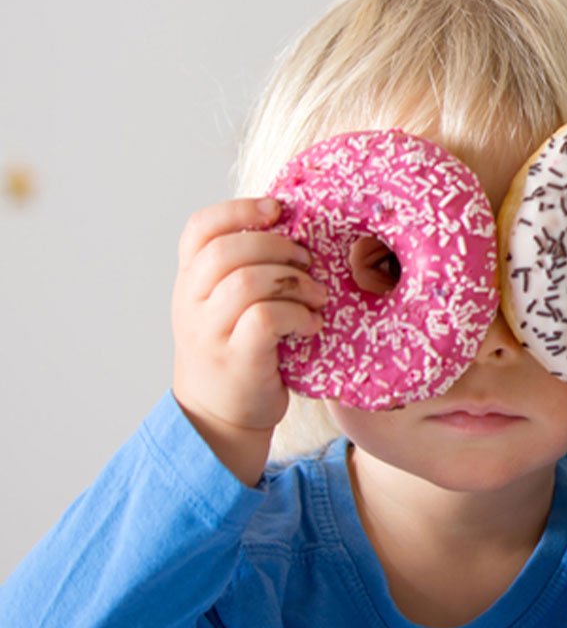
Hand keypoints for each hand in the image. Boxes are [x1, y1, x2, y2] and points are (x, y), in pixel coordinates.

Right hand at [170, 198, 324, 484]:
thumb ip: (244, 269)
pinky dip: (298, 314)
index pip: (199, 228)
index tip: (279, 210)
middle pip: (227, 250)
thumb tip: (292, 227)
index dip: (240, 209)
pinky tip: (311, 324)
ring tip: (314, 297)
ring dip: (294, 282)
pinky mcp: (236, 358)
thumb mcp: (226, 305)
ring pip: (247, 281)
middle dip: (278, 246)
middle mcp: (191, 303)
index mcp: (190, 282)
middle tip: (306, 262)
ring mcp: (209, 332)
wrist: (219, 418)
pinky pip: (266, 317)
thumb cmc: (236, 352)